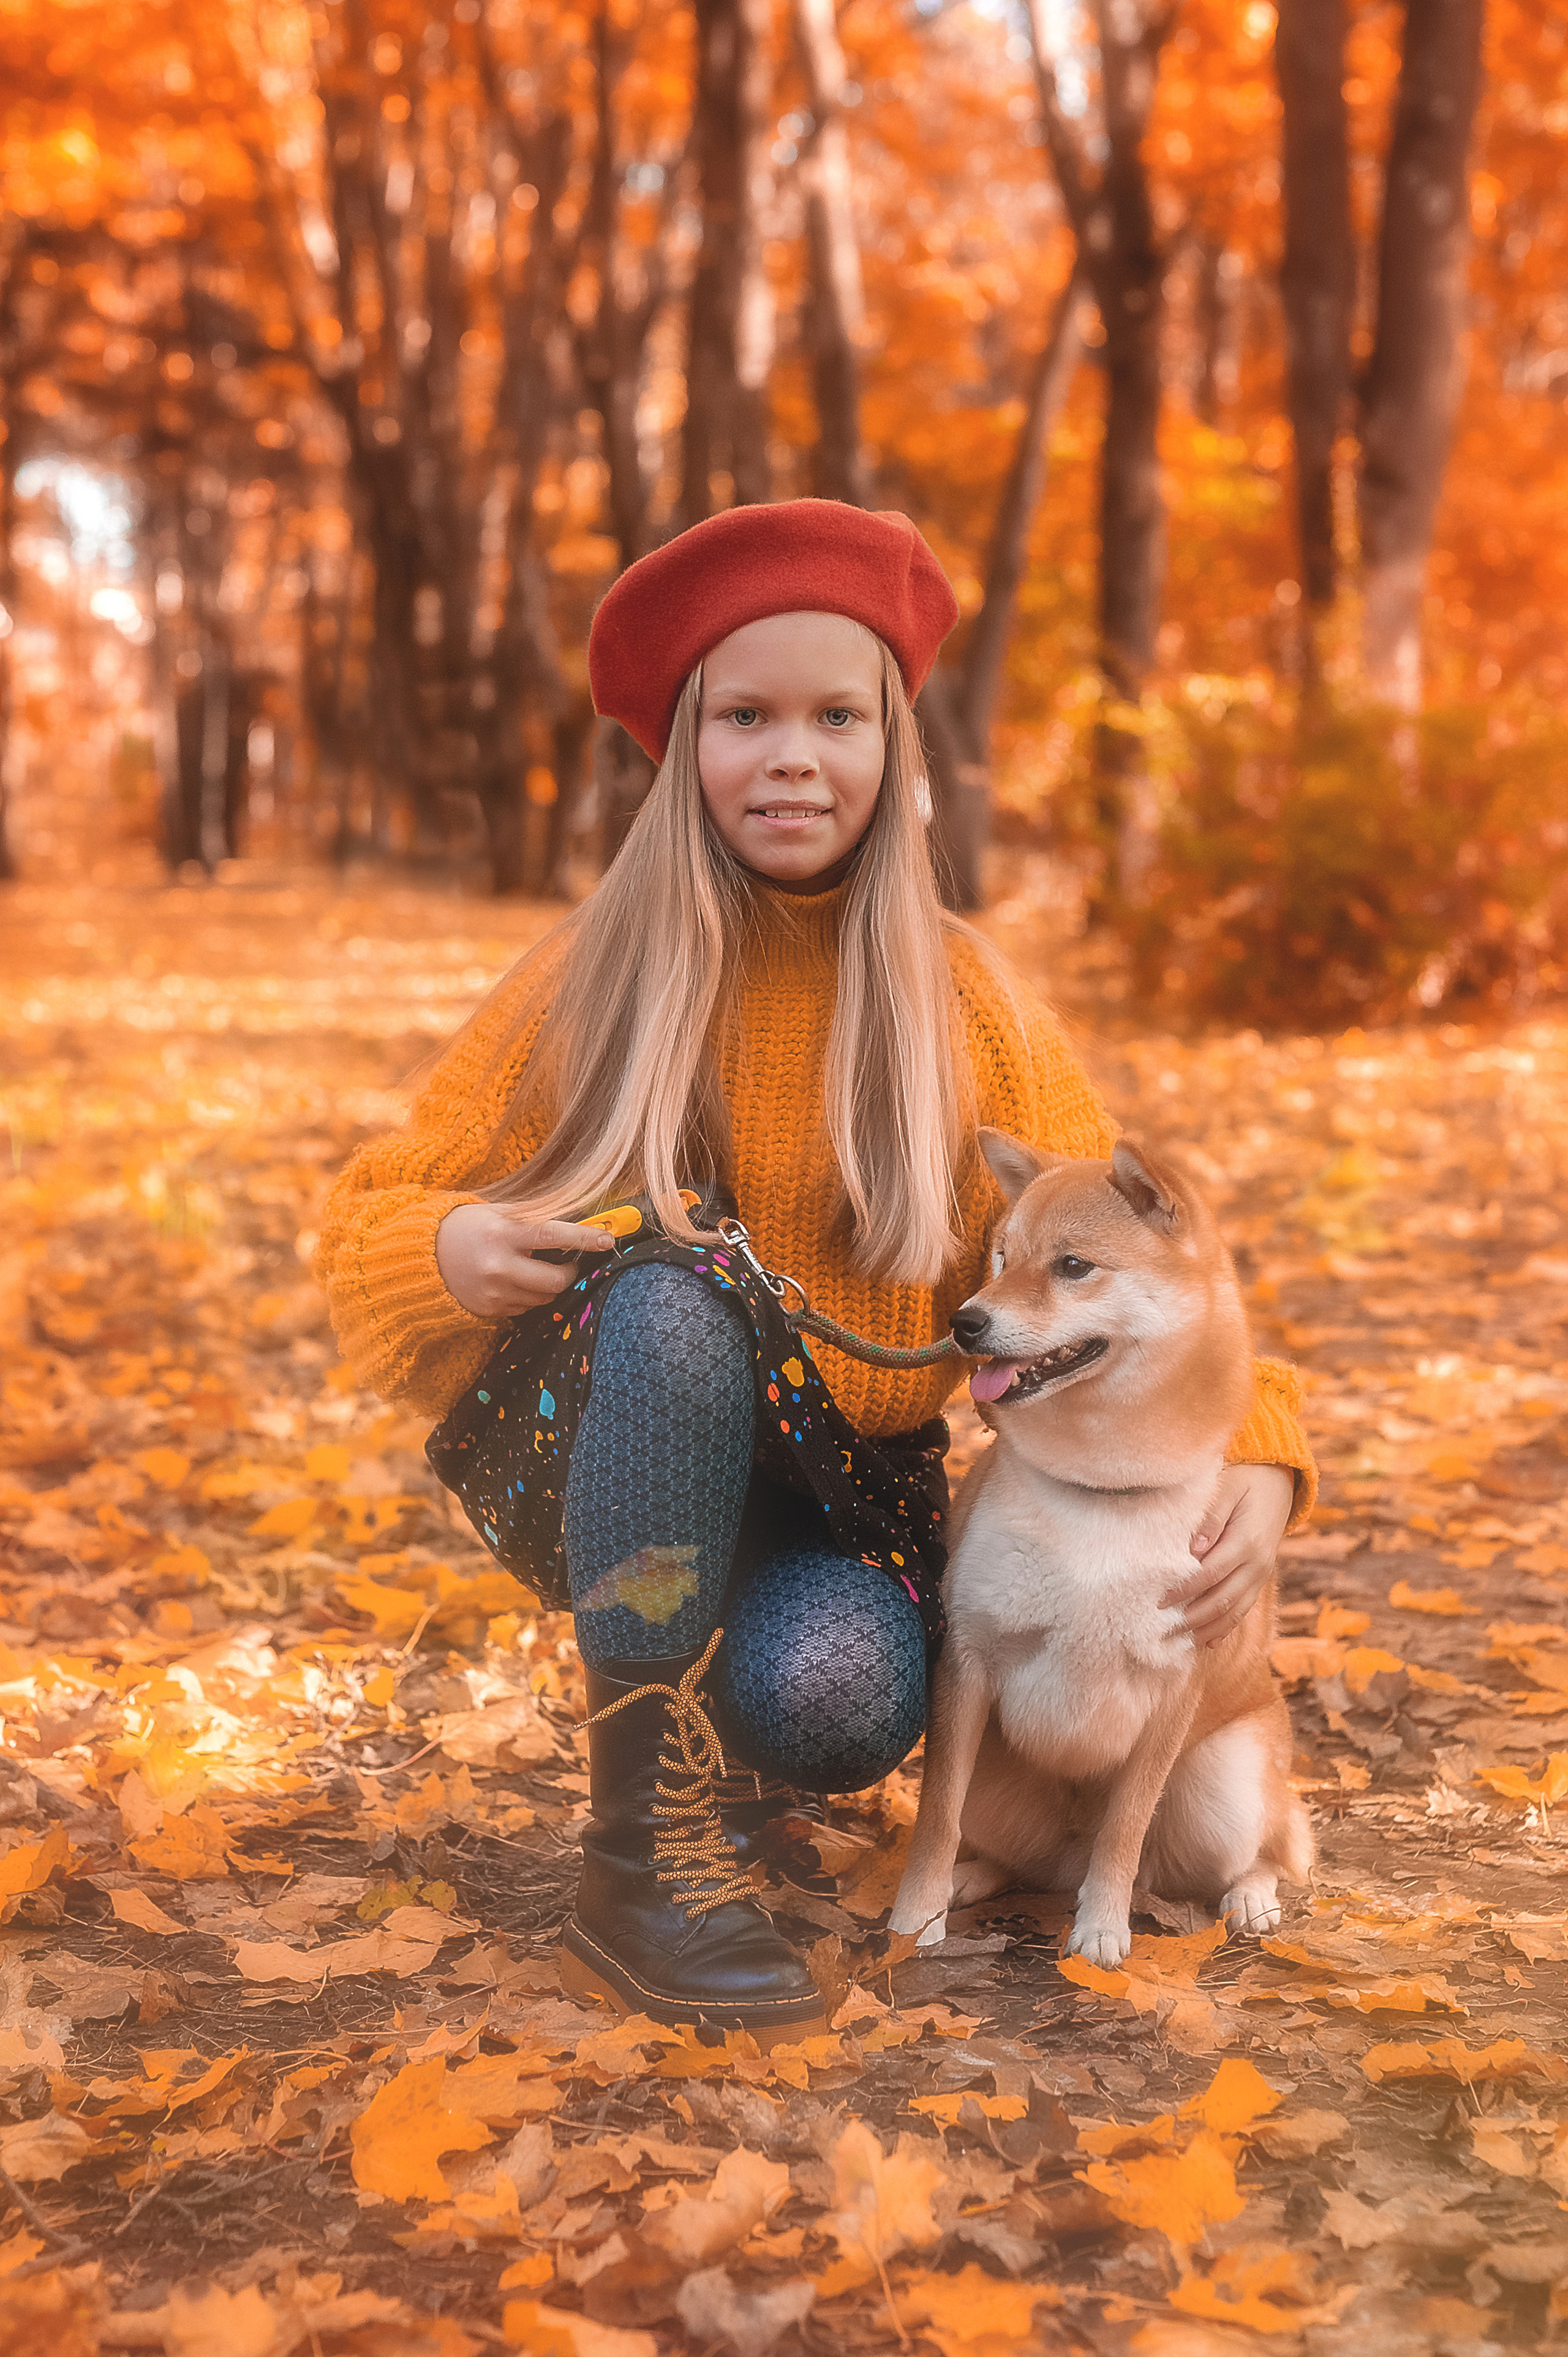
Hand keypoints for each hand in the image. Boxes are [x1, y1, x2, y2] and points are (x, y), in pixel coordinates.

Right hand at [435, 1203, 614, 1318]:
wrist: (425, 1256)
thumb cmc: (468, 1226)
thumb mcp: (497, 1211)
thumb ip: (535, 1216)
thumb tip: (581, 1214)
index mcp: (502, 1234)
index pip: (552, 1236)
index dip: (584, 1238)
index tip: (607, 1239)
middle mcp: (498, 1266)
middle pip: (555, 1280)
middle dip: (569, 1272)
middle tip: (569, 1262)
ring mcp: (494, 1292)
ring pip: (544, 1299)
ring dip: (549, 1286)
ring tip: (533, 1269)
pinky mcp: (490, 1310)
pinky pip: (525, 1308)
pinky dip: (528, 1296)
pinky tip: (514, 1281)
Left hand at [1162, 1464, 1295, 1648]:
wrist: (1278, 1484)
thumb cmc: (1245, 1483)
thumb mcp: (1228, 1488)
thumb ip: (1211, 1516)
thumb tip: (1195, 1547)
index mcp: (1247, 1542)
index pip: (1211, 1574)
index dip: (1185, 1589)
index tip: (1160, 1600)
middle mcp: (1258, 1564)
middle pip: (1223, 1599)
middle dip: (1193, 1617)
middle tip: (1163, 1627)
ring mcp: (1261, 1574)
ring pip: (1235, 1610)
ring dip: (1208, 1628)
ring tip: (1180, 1639)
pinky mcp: (1260, 1578)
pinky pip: (1243, 1608)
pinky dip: (1226, 1626)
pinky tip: (1207, 1641)